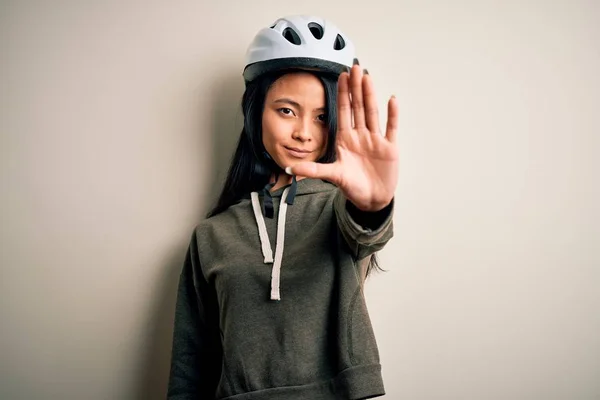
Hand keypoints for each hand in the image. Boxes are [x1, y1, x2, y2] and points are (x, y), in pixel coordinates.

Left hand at [288, 65, 398, 211]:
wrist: (371, 201)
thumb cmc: (352, 187)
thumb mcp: (332, 176)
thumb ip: (313, 170)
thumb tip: (290, 169)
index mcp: (345, 140)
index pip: (343, 112)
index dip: (342, 94)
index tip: (340, 76)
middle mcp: (360, 136)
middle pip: (358, 107)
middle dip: (356, 88)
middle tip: (355, 67)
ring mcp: (375, 140)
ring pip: (373, 113)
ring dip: (371, 95)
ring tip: (368, 77)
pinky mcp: (390, 148)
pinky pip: (391, 128)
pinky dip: (393, 115)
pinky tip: (391, 99)